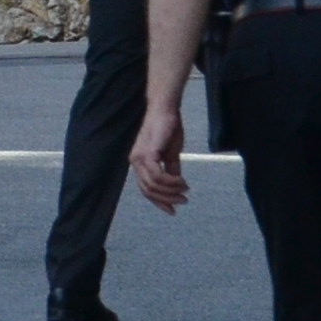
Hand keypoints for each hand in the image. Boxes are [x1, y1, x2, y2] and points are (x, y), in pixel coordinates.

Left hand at [133, 95, 189, 216]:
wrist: (166, 110)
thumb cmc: (168, 129)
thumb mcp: (171, 154)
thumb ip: (172, 169)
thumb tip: (177, 185)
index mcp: (139, 163)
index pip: (146, 189)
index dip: (159, 202)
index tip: (173, 211)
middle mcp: (135, 162)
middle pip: (148, 190)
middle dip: (168, 199)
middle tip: (184, 200)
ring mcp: (139, 157)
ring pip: (153, 185)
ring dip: (171, 190)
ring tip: (185, 189)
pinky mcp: (147, 152)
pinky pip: (157, 175)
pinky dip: (170, 181)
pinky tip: (181, 181)